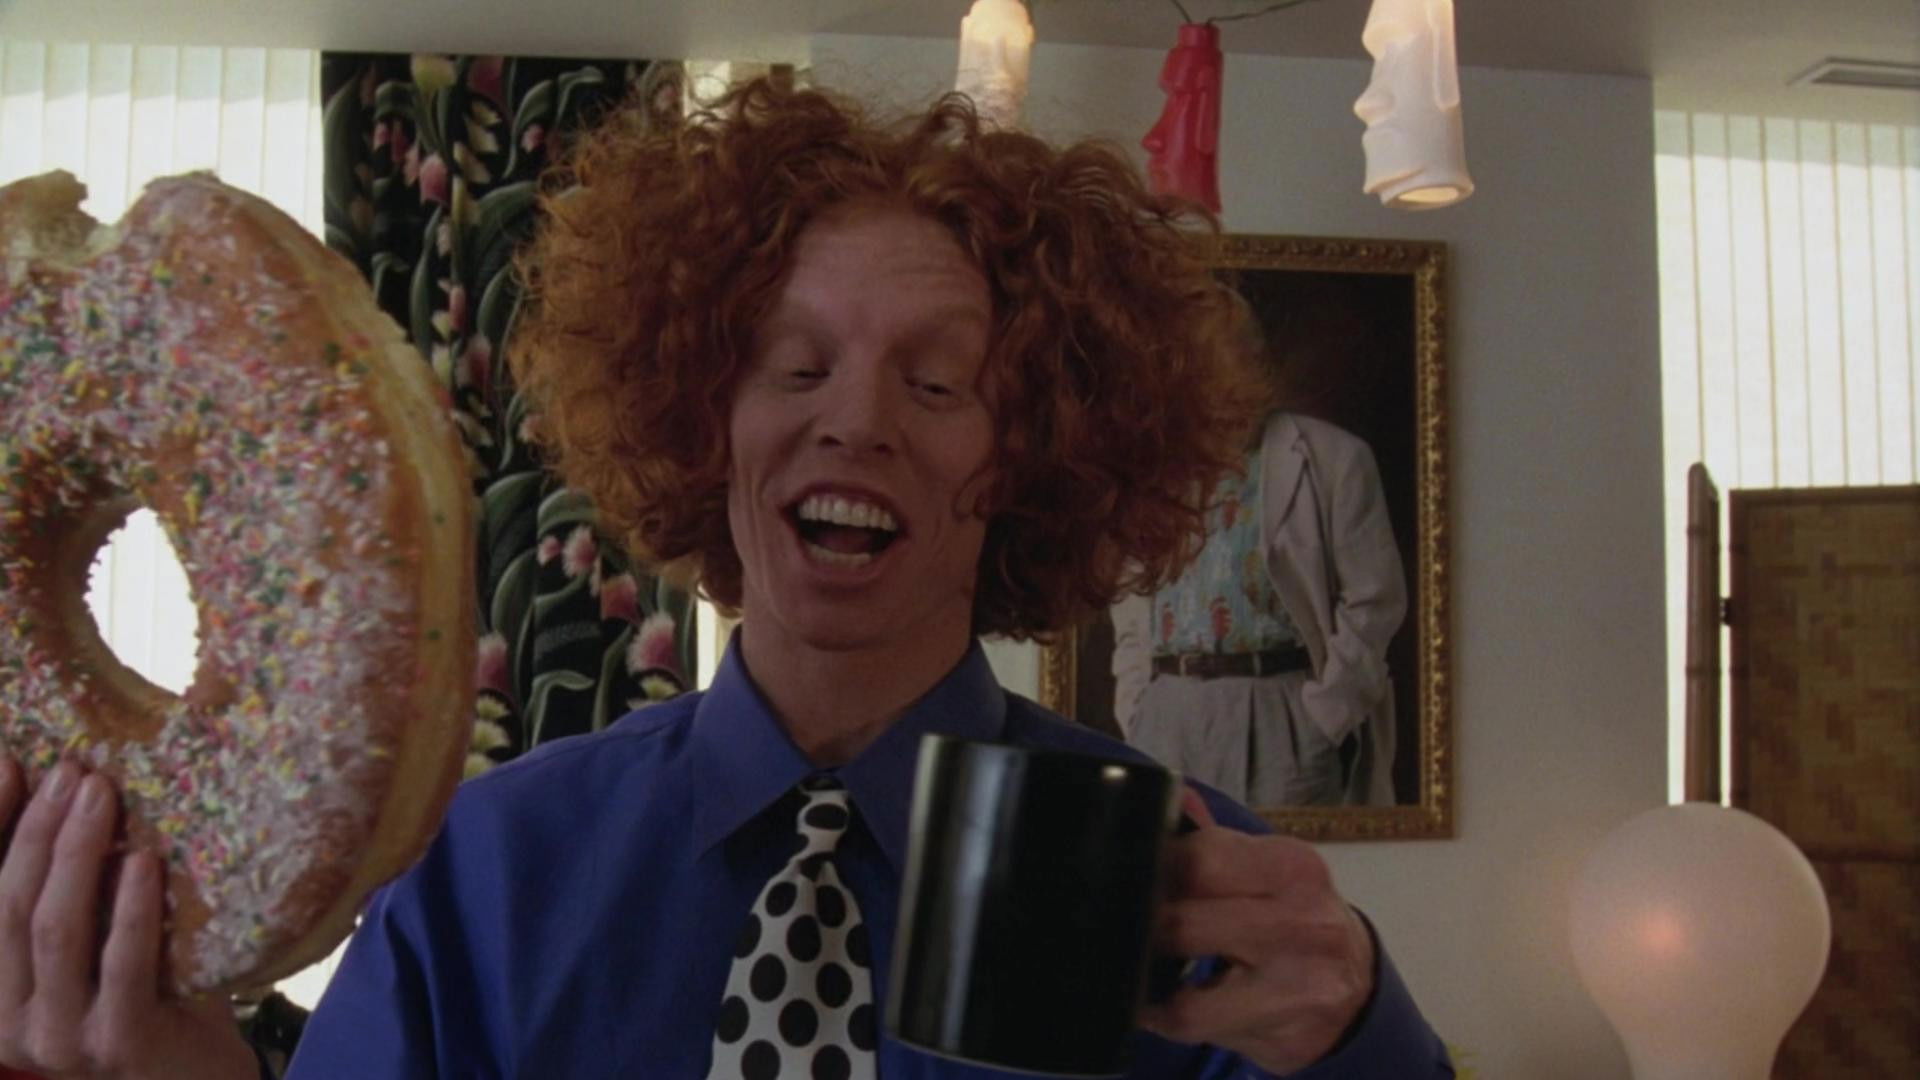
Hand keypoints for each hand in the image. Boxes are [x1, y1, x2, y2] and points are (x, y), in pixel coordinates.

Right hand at [0, 757, 258, 1079]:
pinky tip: (142, 860)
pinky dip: (129, 908)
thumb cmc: (150, 1001)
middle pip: (8, 906)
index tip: (9, 762)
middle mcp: (7, 1019)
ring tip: (101, 794)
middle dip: (35, 830)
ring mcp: (58, 1037)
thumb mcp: (99, 945)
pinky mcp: (118, 1043)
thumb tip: (72, 788)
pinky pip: (122, 964)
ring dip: (75, 853)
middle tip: (72, 771)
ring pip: (54, 931)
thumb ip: (76, 891)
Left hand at [1138, 788, 1374, 1073]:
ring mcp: (1299, 985)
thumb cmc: (1298, 919)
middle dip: (1148, 928)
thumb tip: (1174, 798)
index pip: (1200, 859)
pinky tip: (1159, 1005)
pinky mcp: (1288, 1034)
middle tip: (1133, 929)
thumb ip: (1216, 843)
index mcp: (1294, 867)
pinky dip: (1164, 1016)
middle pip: (1186, 923)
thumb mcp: (1269, 872)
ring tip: (1146, 967)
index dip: (1155, 872)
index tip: (1137, 881)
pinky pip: (1198, 1025)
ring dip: (1153, 979)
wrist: (1358, 985)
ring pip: (1189, 991)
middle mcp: (1304, 923)